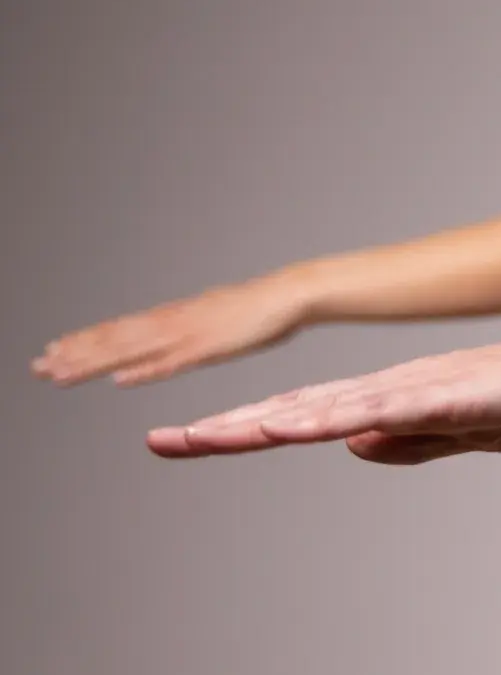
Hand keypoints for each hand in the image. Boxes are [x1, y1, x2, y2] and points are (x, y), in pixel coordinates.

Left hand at [35, 275, 312, 387]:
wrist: (290, 294)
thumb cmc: (258, 310)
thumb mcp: (214, 321)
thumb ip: (188, 333)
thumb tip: (167, 345)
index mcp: (173, 318)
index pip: (118, 331)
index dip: (83, 342)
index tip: (52, 352)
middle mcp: (172, 323)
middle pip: (115, 340)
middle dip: (74, 354)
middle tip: (38, 367)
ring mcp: (189, 335)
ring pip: (132, 351)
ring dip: (93, 363)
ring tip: (59, 373)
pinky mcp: (211, 348)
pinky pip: (173, 362)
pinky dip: (145, 371)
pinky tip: (121, 380)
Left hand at [144, 293, 500, 464]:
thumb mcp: (484, 434)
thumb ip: (418, 441)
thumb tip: (349, 448)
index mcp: (411, 400)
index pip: (314, 417)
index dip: (248, 430)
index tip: (186, 441)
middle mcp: (409, 385)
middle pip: (305, 408)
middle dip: (231, 426)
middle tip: (160, 442)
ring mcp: (435, 383)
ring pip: (335, 406)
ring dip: (269, 422)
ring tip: (206, 436)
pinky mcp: (466, 388)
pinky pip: (393, 408)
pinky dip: (340, 417)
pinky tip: (302, 426)